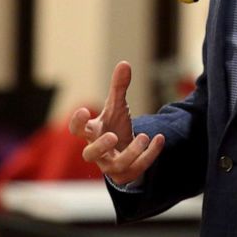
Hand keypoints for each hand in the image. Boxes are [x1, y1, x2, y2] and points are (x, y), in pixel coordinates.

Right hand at [68, 61, 163, 185]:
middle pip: (90, 154)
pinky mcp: (126, 173)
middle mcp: (98, 151)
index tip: (84, 110)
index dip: (77, 123)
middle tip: (113, 136)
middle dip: (100, 146)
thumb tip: (124, 63)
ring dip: (132, 151)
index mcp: (92, 132)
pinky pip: (137, 168)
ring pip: (116, 165)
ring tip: (144, 135)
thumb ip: (118, 87)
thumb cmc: (114, 126)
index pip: (77, 130)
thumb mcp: (117, 106)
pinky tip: (159, 139)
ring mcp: (111, 164)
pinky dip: (150, 154)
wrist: (124, 150)